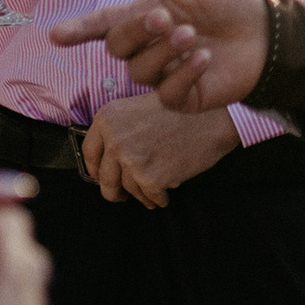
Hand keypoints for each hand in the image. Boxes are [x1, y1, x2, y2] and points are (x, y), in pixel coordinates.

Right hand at [50, 0, 271, 111]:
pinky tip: (205, 57)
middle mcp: (151, 46)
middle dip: (137, 32)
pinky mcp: (183, 97)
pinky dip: (184, 73)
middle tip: (166, 18)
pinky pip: (167, 92)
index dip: (79, 29)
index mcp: (148, 15)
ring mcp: (165, 73)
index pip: (104, 24)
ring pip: (139, 70)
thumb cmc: (231, 0)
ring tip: (193, 35)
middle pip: (117, 46)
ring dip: (165, 51)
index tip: (55, 35)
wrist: (267, 32)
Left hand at [82, 93, 241, 206]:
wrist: (215, 115)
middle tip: (122, 195)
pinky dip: (158, 197)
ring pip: (128, 190)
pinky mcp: (150, 177)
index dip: (95, 169)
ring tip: (156, 187)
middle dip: (115, 190)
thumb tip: (109, 160)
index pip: (89, 153)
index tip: (102, 177)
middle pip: (105, 179)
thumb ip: (120, 129)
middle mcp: (114, 138)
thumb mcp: (140, 107)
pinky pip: (149, 197)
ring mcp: (131, 159)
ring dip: (141, 193)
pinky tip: (168, 187)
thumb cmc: (184, 109)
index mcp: (108, 117)